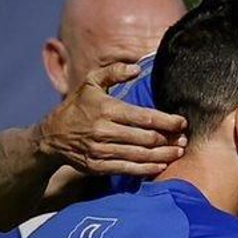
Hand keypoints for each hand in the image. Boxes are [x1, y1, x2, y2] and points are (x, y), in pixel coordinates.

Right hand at [35, 62, 186, 176]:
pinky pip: (128, 169)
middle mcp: (104, 131)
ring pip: (141, 155)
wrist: (52, 136)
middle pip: (147, 138)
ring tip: (179, 152)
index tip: (182, 122)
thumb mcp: (90, 83)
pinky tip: (161, 166)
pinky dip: (147, 169)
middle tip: (185, 139)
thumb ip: (113, 72)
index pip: (145, 117)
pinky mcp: (98, 167)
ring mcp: (101, 151)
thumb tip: (136, 68)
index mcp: (106, 109)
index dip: (168, 121)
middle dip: (170, 139)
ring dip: (163, 155)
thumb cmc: (77, 106)